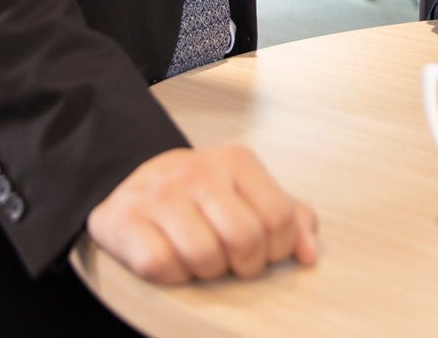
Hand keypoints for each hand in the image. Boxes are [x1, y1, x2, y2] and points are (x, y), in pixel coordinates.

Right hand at [86, 145, 317, 284]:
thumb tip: (310, 255)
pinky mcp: (127, 220)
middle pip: (245, 239)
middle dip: (245, 265)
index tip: (264, 251)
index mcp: (236, 161)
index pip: (280, 217)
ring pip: (205, 257)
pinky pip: (163, 266)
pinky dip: (173, 276)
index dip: (278, 249)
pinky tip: (173, 261)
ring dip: (208, 272)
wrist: (132, 183)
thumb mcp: (250, 195)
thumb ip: (290, 219)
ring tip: (203, 259)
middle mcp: (198, 171)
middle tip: (233, 261)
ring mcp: (160, 194)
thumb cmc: (202, 197)